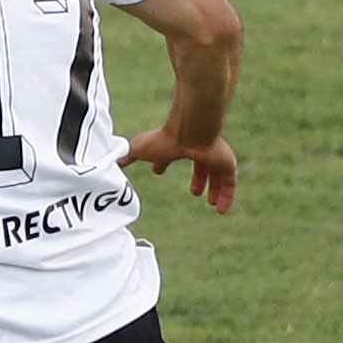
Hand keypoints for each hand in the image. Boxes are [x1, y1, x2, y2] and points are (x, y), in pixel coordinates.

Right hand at [121, 128, 237, 213]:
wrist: (190, 132)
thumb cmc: (164, 140)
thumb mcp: (139, 149)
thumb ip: (126, 156)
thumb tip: (112, 162)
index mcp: (176, 146)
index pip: (170, 155)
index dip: (163, 163)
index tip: (158, 170)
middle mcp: (196, 151)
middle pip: (199, 166)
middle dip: (198, 179)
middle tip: (194, 192)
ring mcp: (214, 158)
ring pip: (217, 175)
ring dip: (214, 190)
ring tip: (212, 204)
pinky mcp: (226, 164)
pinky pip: (230, 183)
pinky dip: (227, 196)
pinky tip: (222, 210)